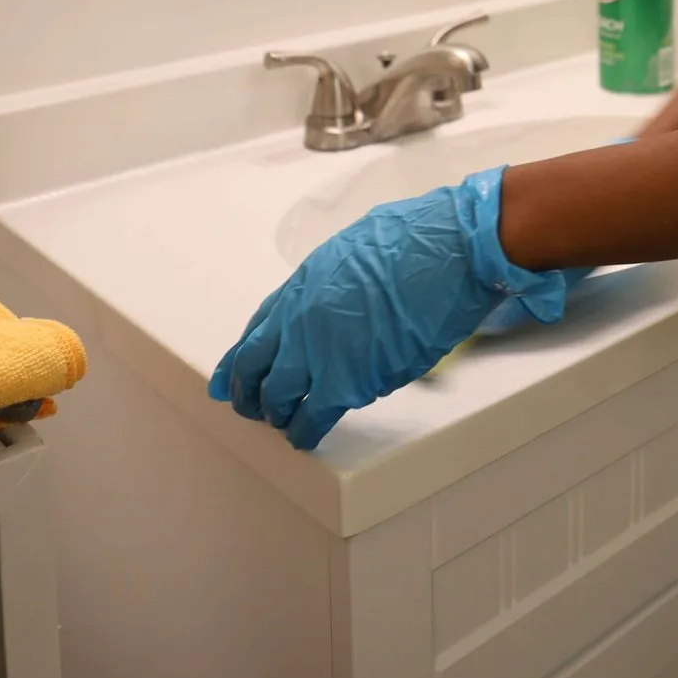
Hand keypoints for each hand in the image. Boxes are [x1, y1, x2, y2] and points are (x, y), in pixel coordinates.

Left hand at [208, 167, 574, 448]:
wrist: (450, 251)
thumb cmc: (419, 238)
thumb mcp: (358, 247)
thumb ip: (337, 280)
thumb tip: (342, 297)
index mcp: (303, 283)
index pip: (256, 329)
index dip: (239, 359)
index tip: (227, 379)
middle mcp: (300, 319)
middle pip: (256, 368)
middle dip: (249, 393)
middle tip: (251, 409)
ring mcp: (319, 351)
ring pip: (278, 396)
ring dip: (277, 414)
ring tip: (282, 424)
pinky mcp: (347, 380)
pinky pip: (313, 416)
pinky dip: (305, 431)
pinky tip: (304, 438)